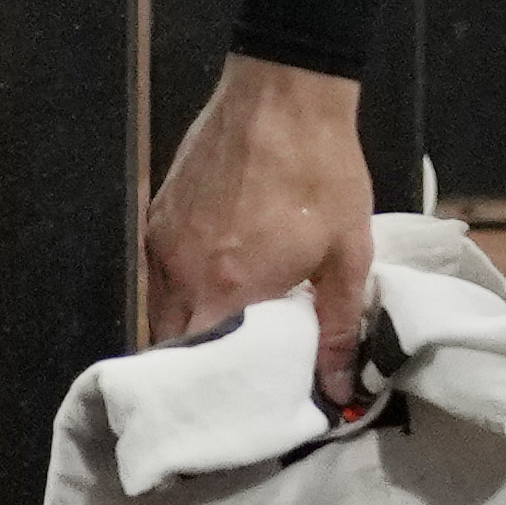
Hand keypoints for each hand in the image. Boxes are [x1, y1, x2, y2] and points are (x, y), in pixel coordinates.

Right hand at [145, 56, 377, 420]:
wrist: (284, 93)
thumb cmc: (322, 172)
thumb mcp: (347, 255)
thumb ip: (338, 329)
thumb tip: (338, 389)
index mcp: (225, 290)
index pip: (200, 368)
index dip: (215, 396)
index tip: (236, 411)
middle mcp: (179, 272)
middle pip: (172, 345)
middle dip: (198, 370)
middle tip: (232, 385)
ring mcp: (161, 241)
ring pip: (162, 309)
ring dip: (190, 330)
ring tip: (228, 343)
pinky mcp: (157, 214)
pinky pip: (161, 272)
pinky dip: (183, 291)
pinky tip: (217, 290)